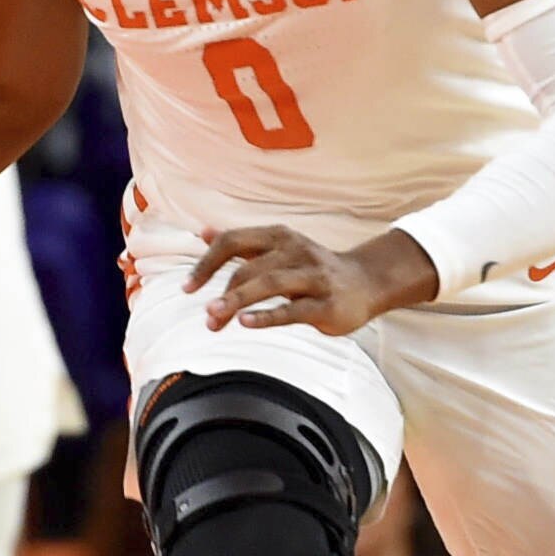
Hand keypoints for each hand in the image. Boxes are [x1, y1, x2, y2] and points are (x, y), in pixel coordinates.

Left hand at [189, 224, 434, 334]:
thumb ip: (242, 243)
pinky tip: (246, 323)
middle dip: (222, 292)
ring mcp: (313, 277)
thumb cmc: (313, 268)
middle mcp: (295, 251)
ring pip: (269, 284)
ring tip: (214, 317)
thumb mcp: (278, 248)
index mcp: (278, 237)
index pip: (232, 241)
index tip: (187, 287)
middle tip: (207, 316)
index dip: (206, 263)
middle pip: (248, 267)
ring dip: (238, 300)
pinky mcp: (326, 304)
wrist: (367, 282)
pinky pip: (293, 309)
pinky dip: (267, 316)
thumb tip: (203, 232)